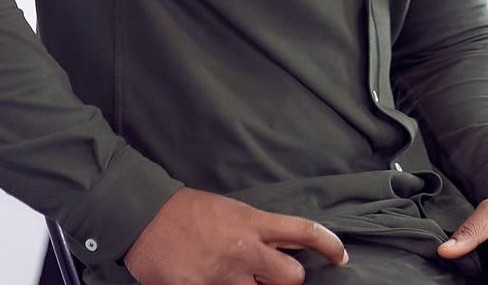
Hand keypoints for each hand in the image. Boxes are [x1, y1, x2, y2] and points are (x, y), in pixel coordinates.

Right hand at [123, 186, 348, 284]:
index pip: (303, 231)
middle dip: (287, 279)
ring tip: (236, 276)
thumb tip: (282, 247)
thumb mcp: (230, 211)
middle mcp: (244, 251)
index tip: (342, 255)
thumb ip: (257, 231)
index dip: (329, 244)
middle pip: (291, 277)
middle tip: (273, 276)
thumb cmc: (188, 212)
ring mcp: (223, 276)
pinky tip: (213, 281)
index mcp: (251, 223)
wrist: (146, 218)